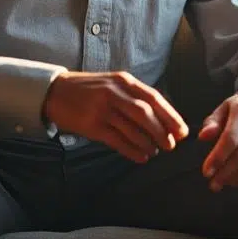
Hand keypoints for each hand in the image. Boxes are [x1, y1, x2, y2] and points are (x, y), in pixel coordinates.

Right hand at [42, 71, 189, 162]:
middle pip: (145, 113)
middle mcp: (115, 93)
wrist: (55, 91)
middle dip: (162, 131)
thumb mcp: (113, 84)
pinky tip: (141, 157)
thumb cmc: (89, 90)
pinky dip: (132, 150)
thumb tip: (161, 117)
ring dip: (148, 143)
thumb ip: (134, 95)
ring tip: (156, 152)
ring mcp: (102, 108)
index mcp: (124, 81)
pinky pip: (117, 140)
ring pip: (132, 128)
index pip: (154, 98)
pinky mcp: (91, 124)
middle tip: (171, 145)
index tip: (182, 131)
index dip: (170, 116)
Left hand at [197, 85, 237, 191]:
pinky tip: (234, 180)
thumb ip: (212, 123)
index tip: (206, 172)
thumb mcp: (223, 109)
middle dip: (225, 172)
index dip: (218, 157)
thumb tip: (203, 137)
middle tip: (212, 184)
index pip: (230, 138)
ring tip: (221, 183)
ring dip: (234, 177)